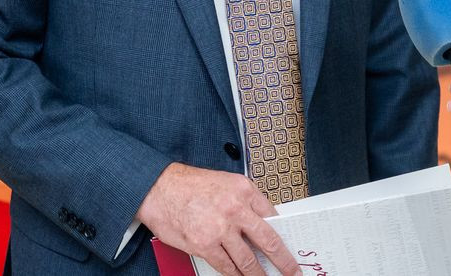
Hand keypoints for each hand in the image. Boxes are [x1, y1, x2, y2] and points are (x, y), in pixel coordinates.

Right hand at [136, 163, 299, 275]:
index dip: (284, 235)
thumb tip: (262, 226)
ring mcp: (220, 229)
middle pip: (268, 242)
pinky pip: (226, 267)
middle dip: (284, 262)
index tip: (291, 247)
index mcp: (243, 190)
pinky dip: (234, 274)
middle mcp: (235, 209)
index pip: (273, 217)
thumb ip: (244, 203)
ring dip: (258, 274)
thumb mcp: (224, 183)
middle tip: (293, 272)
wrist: (158, 188)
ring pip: (248, 261)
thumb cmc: (189, 185)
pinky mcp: (204, 245)